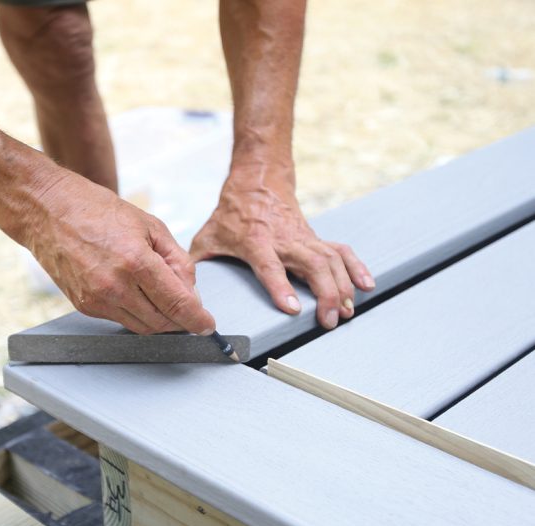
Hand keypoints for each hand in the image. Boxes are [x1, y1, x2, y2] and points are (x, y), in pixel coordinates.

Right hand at [25, 171, 214, 335]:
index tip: (208, 327)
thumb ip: (177, 261)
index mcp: (136, 261)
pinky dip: (137, 313)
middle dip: (181, 320)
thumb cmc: (98, 210)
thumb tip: (192, 292)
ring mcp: (97, 299)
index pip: (177, 305)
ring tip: (161, 296)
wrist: (47, 210)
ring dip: (160, 320)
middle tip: (188, 308)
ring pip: (142, 327)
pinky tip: (136, 293)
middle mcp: (115, 286)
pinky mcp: (84, 306)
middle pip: (162, 322)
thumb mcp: (150, 226)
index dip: (198, 320)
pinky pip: (121, 320)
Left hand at [190, 164, 374, 328]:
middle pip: (312, 265)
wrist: (258, 181)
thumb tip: (184, 292)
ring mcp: (304, 237)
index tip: (293, 309)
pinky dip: (356, 267)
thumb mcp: (209, 235)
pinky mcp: (316, 237)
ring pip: (331, 260)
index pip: (271, 266)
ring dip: (343, 286)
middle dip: (326, 293)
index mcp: (256, 241)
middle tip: (330, 320)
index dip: (281, 287)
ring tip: (347, 312)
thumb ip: (199, 263)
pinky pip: (341, 251)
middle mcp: (285, 239)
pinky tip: (367, 285)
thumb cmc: (231, 213)